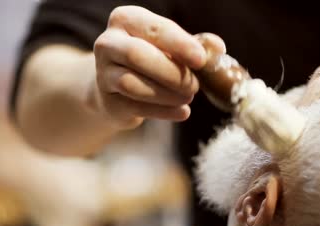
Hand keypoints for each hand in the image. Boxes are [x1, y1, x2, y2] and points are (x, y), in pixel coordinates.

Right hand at [93, 6, 224, 127]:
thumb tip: (217, 49)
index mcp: (126, 20)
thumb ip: (195, 45)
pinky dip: (163, 112)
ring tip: (188, 98)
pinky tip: (182, 112)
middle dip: (171, 72)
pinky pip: (135, 107)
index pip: (153, 29)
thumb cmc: (151, 60)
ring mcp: (102, 73)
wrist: (119, 86)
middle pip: (136, 55)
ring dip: (166, 94)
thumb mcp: (172, 46)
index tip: (201, 60)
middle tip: (195, 86)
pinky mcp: (107, 101)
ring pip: (132, 83)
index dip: (179, 44)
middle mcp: (108, 43)